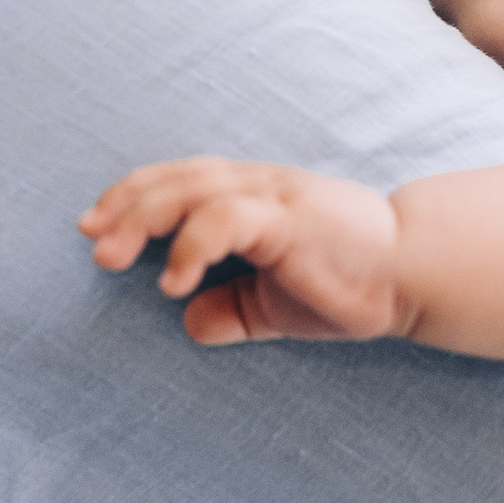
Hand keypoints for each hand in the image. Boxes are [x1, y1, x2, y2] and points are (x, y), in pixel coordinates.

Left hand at [80, 159, 412, 346]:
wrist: (412, 272)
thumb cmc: (348, 282)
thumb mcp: (277, 303)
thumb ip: (236, 308)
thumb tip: (193, 325)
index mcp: (251, 195)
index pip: (180, 178)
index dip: (133, 196)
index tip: (94, 226)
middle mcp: (256, 184)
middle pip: (175, 178)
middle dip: (124, 206)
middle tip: (91, 242)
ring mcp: (273, 197)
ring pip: (191, 190)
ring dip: (143, 220)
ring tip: (111, 260)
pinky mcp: (287, 219)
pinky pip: (226, 218)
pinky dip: (191, 244)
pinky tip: (174, 282)